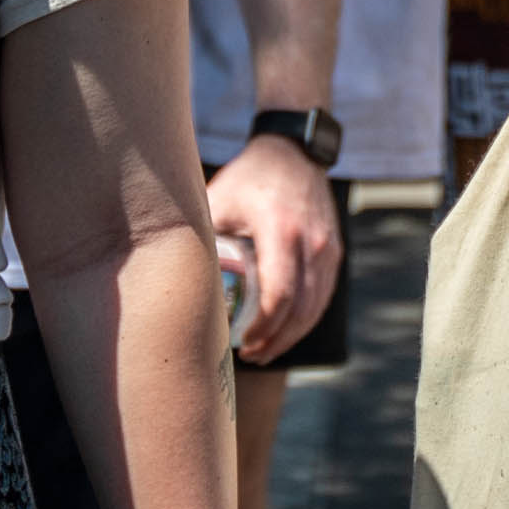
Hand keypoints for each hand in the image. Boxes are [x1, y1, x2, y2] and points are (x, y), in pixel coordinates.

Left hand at [206, 136, 336, 363]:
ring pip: (315, 308)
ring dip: (291, 336)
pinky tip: (285, 331)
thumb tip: (174, 276)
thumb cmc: (247, 179)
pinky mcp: (334, 252)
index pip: (278, 294)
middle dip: (276, 340)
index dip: (262, 327)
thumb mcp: (218, 200)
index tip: (243, 342)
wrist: (292, 153)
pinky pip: (323, 296)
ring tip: (265, 350)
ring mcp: (328, 248)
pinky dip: (305, 320)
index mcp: (280, 229)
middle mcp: (311, 241)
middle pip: (300, 309)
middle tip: (251, 355)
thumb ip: (202, 237)